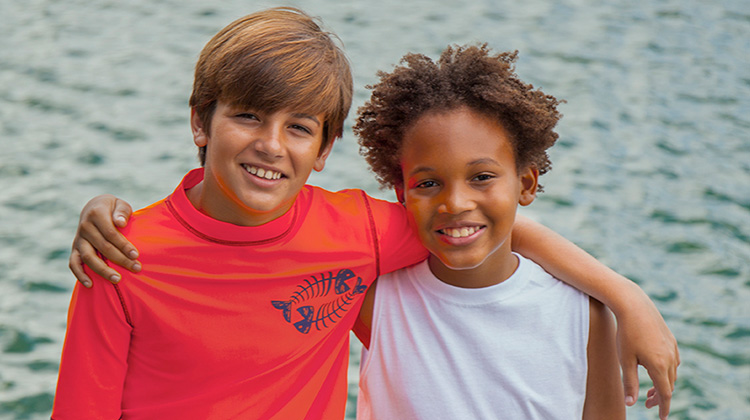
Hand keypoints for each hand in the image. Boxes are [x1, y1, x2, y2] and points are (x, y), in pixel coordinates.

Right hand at [69, 195, 139, 287]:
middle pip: (102, 247)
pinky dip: (80, 275)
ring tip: (117, 279)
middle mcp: (85, 227)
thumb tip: (120, 223)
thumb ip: (122, 212)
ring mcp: (78, 239)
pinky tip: (90, 284)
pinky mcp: (75, 248)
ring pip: (88, 258)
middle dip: (120, 259)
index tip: (136, 255)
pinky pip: (74, 263)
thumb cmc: (112, 208)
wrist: (93, 208)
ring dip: (103, 270)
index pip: (111, 233)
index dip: (123, 245)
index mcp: (96, 214)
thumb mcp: (120, 204)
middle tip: (136, 268)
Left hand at [615, 284, 678, 419]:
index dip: (663, 407)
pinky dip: (666, 371)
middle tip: (647, 404)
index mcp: (659, 366)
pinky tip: (656, 370)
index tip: (661, 418)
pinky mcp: (671, 340)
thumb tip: (630, 403)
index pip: (665, 394)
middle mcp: (670, 358)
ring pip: (672, 374)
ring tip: (650, 390)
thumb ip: (630, 383)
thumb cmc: (626, 333)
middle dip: (660, 397)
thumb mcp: (625, 360)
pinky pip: (673, 361)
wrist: (634, 305)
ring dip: (663, 384)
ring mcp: (672, 348)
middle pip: (669, 385)